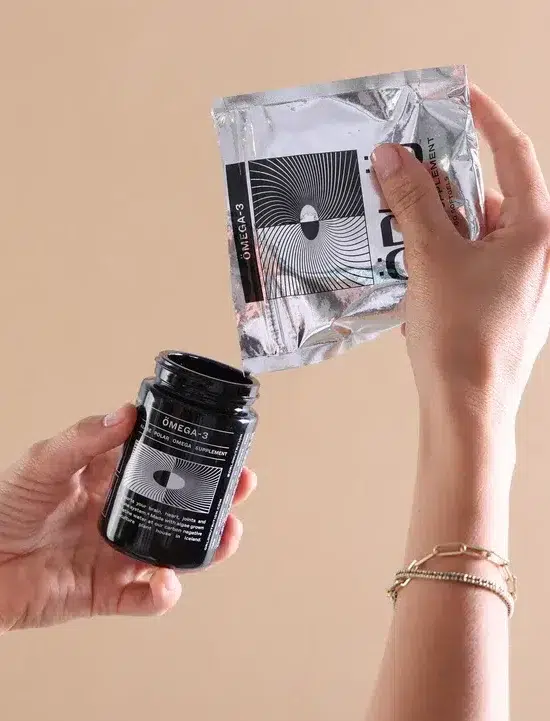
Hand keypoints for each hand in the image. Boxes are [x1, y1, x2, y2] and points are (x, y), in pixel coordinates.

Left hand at [0, 404, 255, 631]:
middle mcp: (122, 516)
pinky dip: (162, 594)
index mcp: (110, 480)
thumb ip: (84, 439)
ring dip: (206, 547)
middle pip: (183, 509)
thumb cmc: (3, 506)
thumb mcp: (43, 462)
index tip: (222, 447)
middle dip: (218, 500)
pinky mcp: (107, 592)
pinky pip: (145, 598)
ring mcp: (118, 555)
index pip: (165, 465)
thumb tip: (127, 413)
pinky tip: (164, 582)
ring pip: (176, 552)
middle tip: (240, 488)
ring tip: (224, 536)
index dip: (198, 457)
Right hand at [372, 86, 549, 420]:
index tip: (461, 97)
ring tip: (399, 230)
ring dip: (436, 225)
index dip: (485, 119)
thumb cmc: (463, 341)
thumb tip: (395, 158)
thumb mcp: (432, 258)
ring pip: (476, 232)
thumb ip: (413, 201)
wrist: (467, 408)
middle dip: (443, 184)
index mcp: (538, 231)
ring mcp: (523, 281)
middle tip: (404, 174)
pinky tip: (413, 269)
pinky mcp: (504, 303)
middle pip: (488, 195)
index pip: (513, 153)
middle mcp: (540, 253)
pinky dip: (443, 256)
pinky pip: (472, 262)